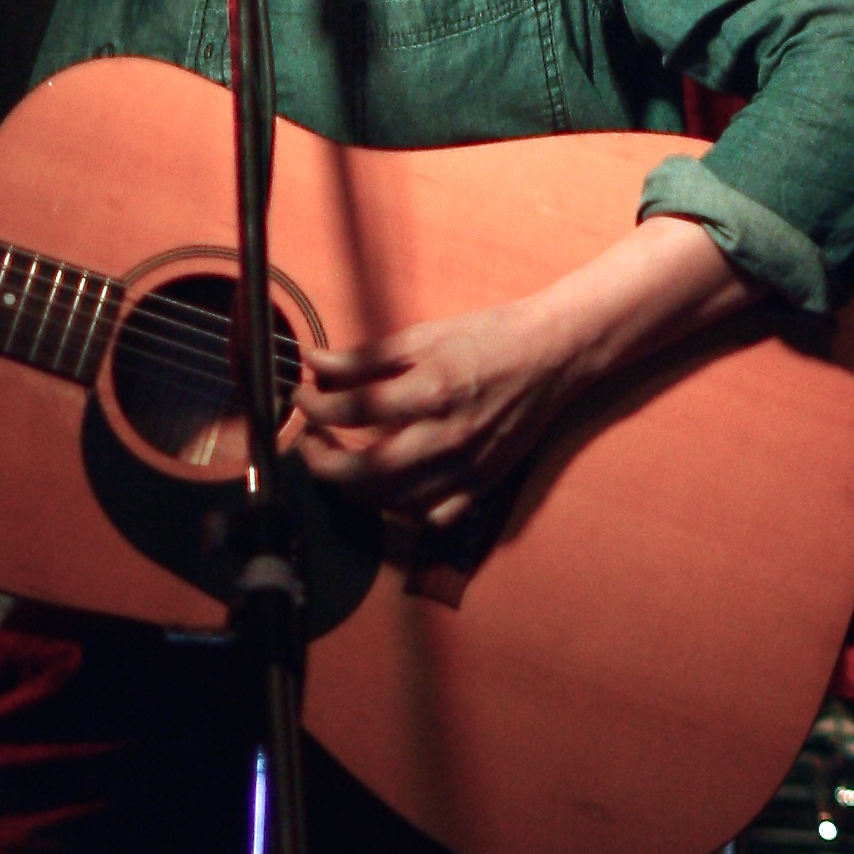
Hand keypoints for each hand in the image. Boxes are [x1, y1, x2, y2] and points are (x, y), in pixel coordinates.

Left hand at [296, 217, 748, 528]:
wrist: (552, 355)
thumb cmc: (487, 339)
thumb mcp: (422, 336)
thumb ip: (364, 358)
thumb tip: (314, 363)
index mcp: (432, 390)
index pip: (352, 410)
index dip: (314, 405)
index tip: (301, 395)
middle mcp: (448, 436)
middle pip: (364, 470)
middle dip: (322, 460)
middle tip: (310, 440)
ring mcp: (466, 467)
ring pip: (391, 501)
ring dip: (353, 487)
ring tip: (340, 460)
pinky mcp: (482, 485)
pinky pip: (432, 517)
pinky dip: (402, 509)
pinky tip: (389, 486)